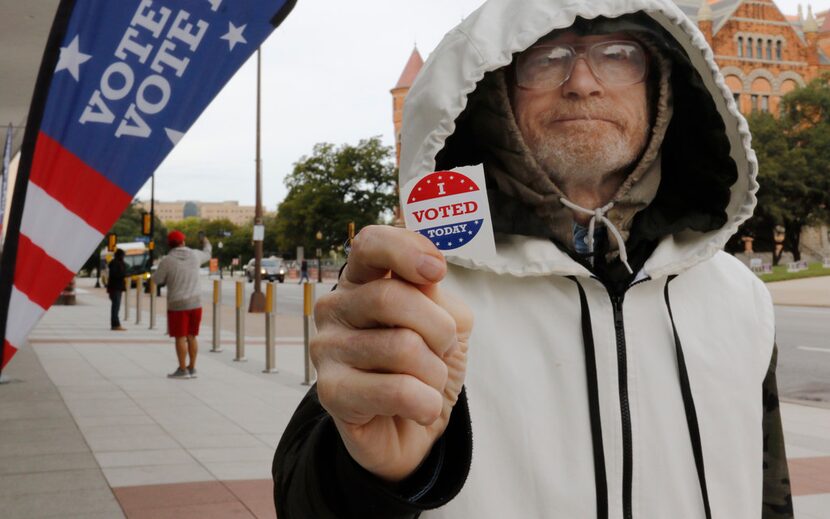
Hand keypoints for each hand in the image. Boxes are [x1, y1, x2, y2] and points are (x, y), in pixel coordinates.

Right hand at [312, 225, 472, 481]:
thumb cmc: (427, 364)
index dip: (405, 250)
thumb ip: (435, 294)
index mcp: (362, 280)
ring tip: (427, 383)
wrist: (415, 426)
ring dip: (435, 372)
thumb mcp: (446, 319)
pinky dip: (426, 403)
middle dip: (439, 328)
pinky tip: (419, 408)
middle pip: (391, 297)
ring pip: (402, 347)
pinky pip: (397, 390)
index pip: (370, 244)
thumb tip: (426, 277)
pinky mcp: (330, 392)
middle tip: (443, 349)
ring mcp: (326, 348)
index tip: (437, 272)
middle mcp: (335, 308)